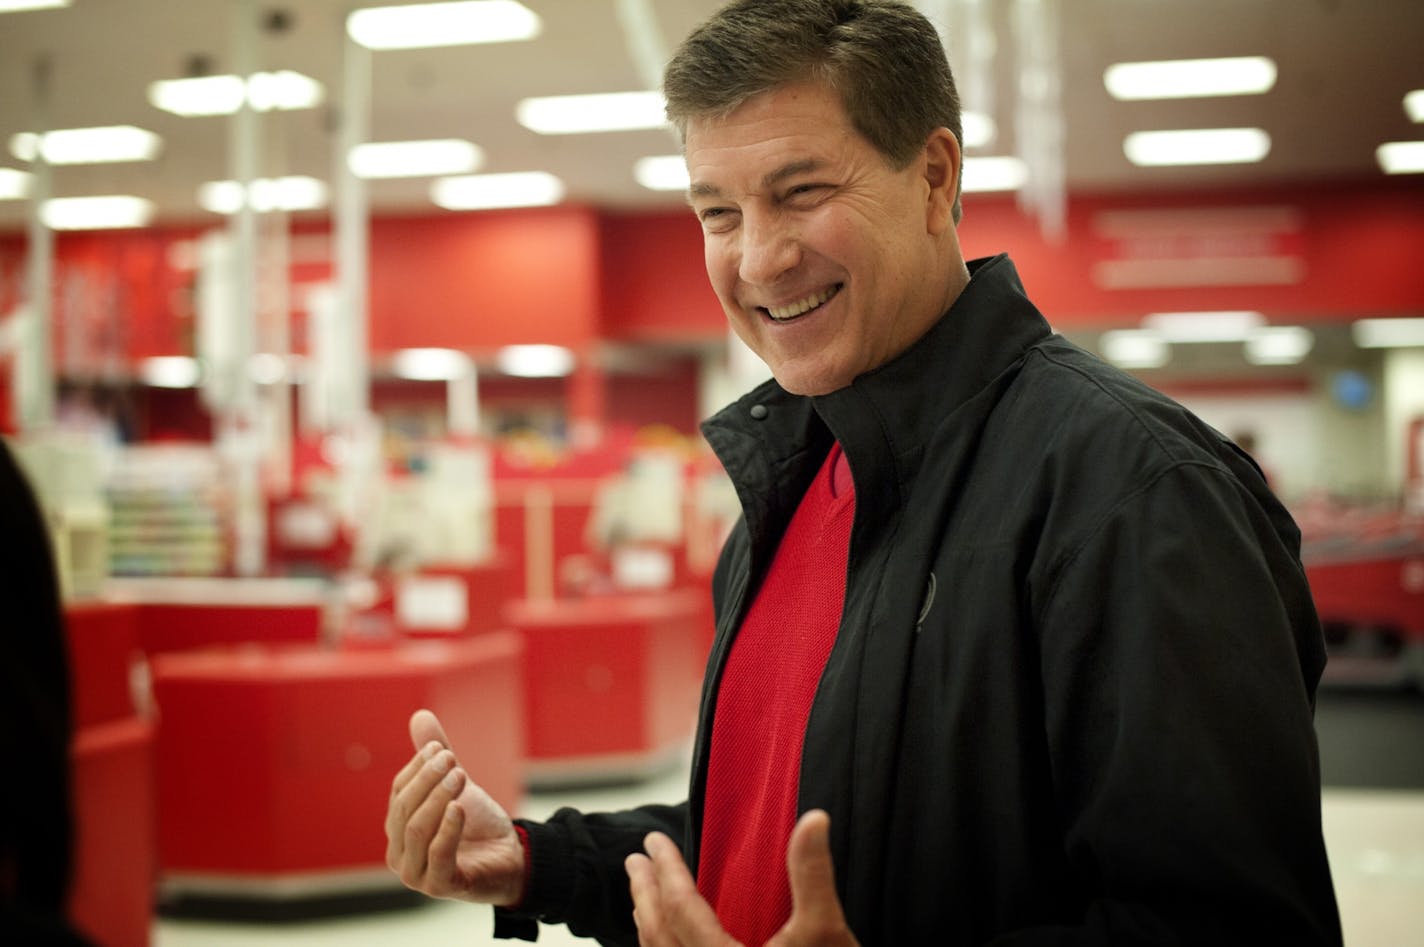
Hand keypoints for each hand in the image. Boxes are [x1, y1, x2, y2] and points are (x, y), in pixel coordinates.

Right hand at [384, 708, 525, 904]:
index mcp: (397, 829)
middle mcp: (399, 854)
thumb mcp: (456, 785)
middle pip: (404, 809)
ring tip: (460, 777)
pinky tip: (459, 808)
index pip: (398, 792)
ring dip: (438, 798)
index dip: (417, 767)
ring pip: (417, 829)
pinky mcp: (439, 886)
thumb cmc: (478, 825)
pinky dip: (448, 829)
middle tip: (452, 759)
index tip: (439, 748)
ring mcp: (416, 875)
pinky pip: (438, 855)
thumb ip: (436, 757)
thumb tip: (420, 715)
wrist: (512, 858)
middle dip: (427, 780)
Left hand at [625, 809, 859, 946]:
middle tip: (636, 862)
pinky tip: (670, 945)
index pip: (680, 908)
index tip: (654, 843)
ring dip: (649, 926)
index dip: (667, 871)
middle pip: (659, 937)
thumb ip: (812, 876)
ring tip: (644, 898)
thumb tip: (813, 820)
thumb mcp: (825, 933)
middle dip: (646, 895)